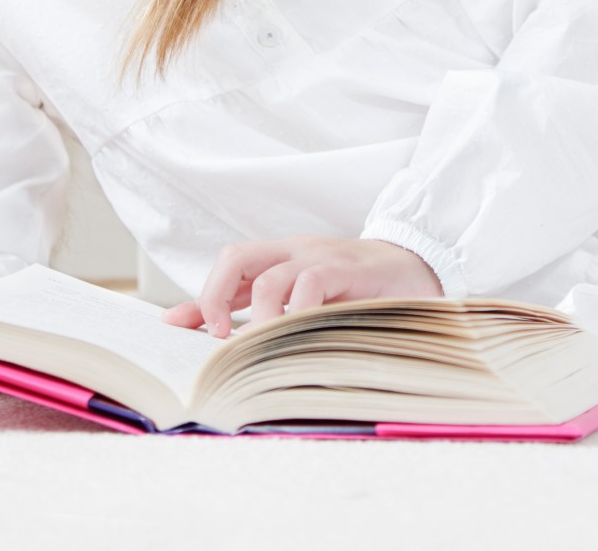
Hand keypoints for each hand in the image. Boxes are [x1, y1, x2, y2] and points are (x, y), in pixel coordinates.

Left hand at [160, 235, 443, 338]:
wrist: (418, 268)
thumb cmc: (359, 290)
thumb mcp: (307, 301)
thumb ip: (263, 311)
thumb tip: (204, 330)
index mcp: (282, 258)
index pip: (230, 267)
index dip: (201, 298)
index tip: (179, 328)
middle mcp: (295, 252)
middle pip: (236, 257)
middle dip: (216, 297)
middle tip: (221, 337)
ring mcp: (320, 257)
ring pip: (270, 277)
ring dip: (258, 318)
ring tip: (261, 346)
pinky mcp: (346, 269)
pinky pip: (309, 284)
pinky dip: (294, 314)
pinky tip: (296, 335)